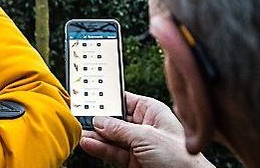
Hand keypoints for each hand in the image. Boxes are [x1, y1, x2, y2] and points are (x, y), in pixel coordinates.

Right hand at [81, 92, 213, 167]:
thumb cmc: (180, 157)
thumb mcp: (146, 137)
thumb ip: (119, 129)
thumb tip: (99, 120)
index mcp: (152, 111)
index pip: (124, 100)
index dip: (107, 99)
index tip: (89, 97)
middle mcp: (144, 126)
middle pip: (115, 119)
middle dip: (98, 119)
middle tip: (79, 116)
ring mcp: (138, 145)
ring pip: (111, 137)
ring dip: (96, 135)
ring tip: (79, 131)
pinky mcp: (134, 161)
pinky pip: (113, 152)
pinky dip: (100, 148)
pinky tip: (88, 143)